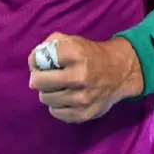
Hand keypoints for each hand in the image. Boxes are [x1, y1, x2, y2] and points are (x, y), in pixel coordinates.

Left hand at [28, 33, 143, 122]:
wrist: (120, 72)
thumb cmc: (89, 54)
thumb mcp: (70, 40)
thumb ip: (47, 46)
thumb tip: (33, 65)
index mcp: (75, 54)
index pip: (39, 59)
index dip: (36, 60)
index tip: (42, 62)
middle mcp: (79, 77)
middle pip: (39, 82)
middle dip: (39, 78)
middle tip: (46, 77)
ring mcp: (83, 98)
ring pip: (45, 98)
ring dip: (48, 92)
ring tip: (58, 87)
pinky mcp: (85, 113)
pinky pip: (56, 113)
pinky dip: (56, 106)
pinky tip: (64, 98)